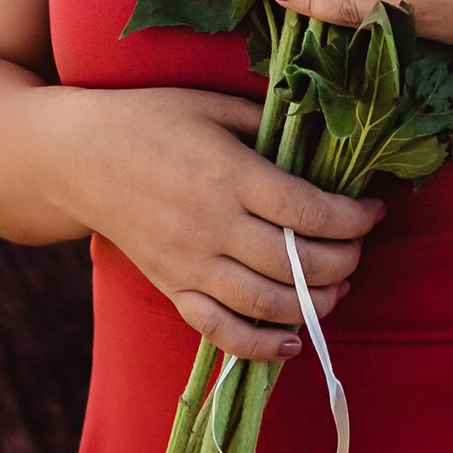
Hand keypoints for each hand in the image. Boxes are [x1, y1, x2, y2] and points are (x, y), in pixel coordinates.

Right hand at [53, 84, 385, 364]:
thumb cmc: (151, 119)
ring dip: (315, 304)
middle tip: (358, 248)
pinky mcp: (171, 287)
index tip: (375, 210)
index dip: (355, 218)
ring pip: (267, 304)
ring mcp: (189, 264)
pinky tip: (292, 342)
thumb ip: (269, 126)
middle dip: (345, 262)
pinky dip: (260, 346)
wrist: (77, 156)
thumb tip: (327, 144)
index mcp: (229, 174)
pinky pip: (220, 331)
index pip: (310, 212)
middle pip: (297, 264)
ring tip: (336, 289)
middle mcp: (212, 226)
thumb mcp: (213, 105)